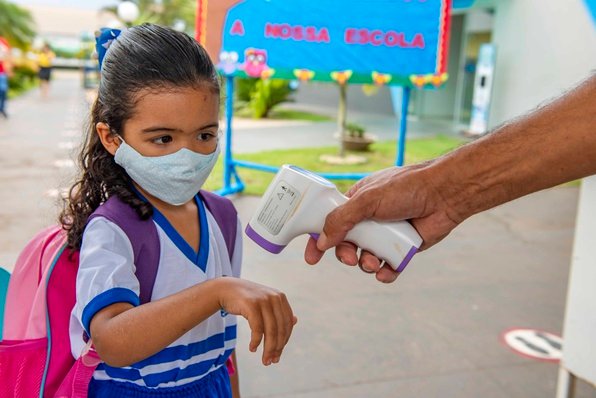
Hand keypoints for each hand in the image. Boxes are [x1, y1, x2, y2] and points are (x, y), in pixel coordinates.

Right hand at [217, 277, 296, 365]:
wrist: (226, 289)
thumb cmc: (246, 299)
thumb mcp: (265, 302)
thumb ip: (279, 311)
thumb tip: (295, 321)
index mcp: (280, 298)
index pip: (287, 324)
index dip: (284, 342)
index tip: (277, 355)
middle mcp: (274, 298)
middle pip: (280, 329)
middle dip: (277, 348)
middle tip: (271, 361)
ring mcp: (263, 300)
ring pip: (271, 331)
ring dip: (268, 349)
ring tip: (264, 360)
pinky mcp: (251, 305)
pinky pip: (257, 329)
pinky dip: (256, 342)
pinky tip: (252, 348)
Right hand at [304, 163, 460, 281]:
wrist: (445, 194)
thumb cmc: (406, 188)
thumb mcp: (367, 200)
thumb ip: (341, 220)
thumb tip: (321, 241)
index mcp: (357, 202)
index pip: (330, 222)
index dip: (318, 239)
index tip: (311, 257)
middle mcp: (370, 219)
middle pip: (346, 244)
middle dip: (345, 255)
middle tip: (350, 258)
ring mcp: (386, 234)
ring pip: (366, 258)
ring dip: (366, 264)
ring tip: (375, 263)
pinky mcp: (403, 249)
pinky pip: (389, 268)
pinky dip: (385, 273)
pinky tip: (386, 272)